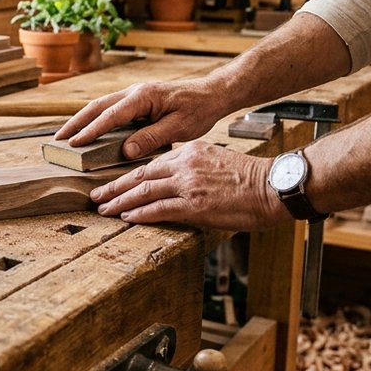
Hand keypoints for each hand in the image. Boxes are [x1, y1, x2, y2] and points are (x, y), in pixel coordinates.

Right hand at [54, 79, 227, 159]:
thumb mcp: (179, 127)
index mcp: (143, 97)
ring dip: (82, 120)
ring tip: (66, 137)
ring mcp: (134, 95)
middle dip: (76, 123)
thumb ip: (151, 138)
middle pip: (97, 107)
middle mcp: (134, 92)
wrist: (211, 94)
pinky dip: (95, 120)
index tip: (75, 143)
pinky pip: (110, 110)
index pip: (110, 116)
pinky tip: (88, 131)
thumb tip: (126, 151)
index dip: (91, 130)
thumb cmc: (198, 109)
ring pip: (101, 107)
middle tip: (57, 140)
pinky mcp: (137, 101)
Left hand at [90, 141, 288, 230]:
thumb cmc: (252, 179)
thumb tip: (181, 184)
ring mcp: (188, 184)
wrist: (274, 186)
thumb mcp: (219, 162)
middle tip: (96, 194)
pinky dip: (140, 214)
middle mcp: (185, 165)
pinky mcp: (194, 204)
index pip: (153, 164)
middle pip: (140, 175)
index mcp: (191, 153)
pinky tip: (127, 217)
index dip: (130, 174)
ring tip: (104, 208)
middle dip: (114, 186)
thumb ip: (196, 169)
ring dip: (120, 201)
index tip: (115, 182)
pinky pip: (159, 209)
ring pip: (144, 191)